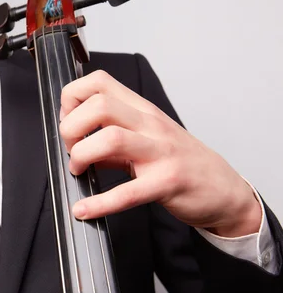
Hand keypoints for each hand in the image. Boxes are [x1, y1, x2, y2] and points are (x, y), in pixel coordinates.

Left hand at [59, 70, 261, 236]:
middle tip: (71, 149)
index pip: (98, 82)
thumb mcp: (144, 140)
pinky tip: (84, 210)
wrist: (225, 190)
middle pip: (99, 106)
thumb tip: (74, 143)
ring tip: (78, 170)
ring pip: (110, 138)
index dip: (72, 99)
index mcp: (142, 110)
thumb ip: (109, 139)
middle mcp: (151, 125)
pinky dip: (99, 203)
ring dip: (81, 155)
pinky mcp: (167, 182)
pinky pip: (127, 191)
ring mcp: (161, 152)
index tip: (68, 122)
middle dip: (71, 128)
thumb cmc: (182, 162)